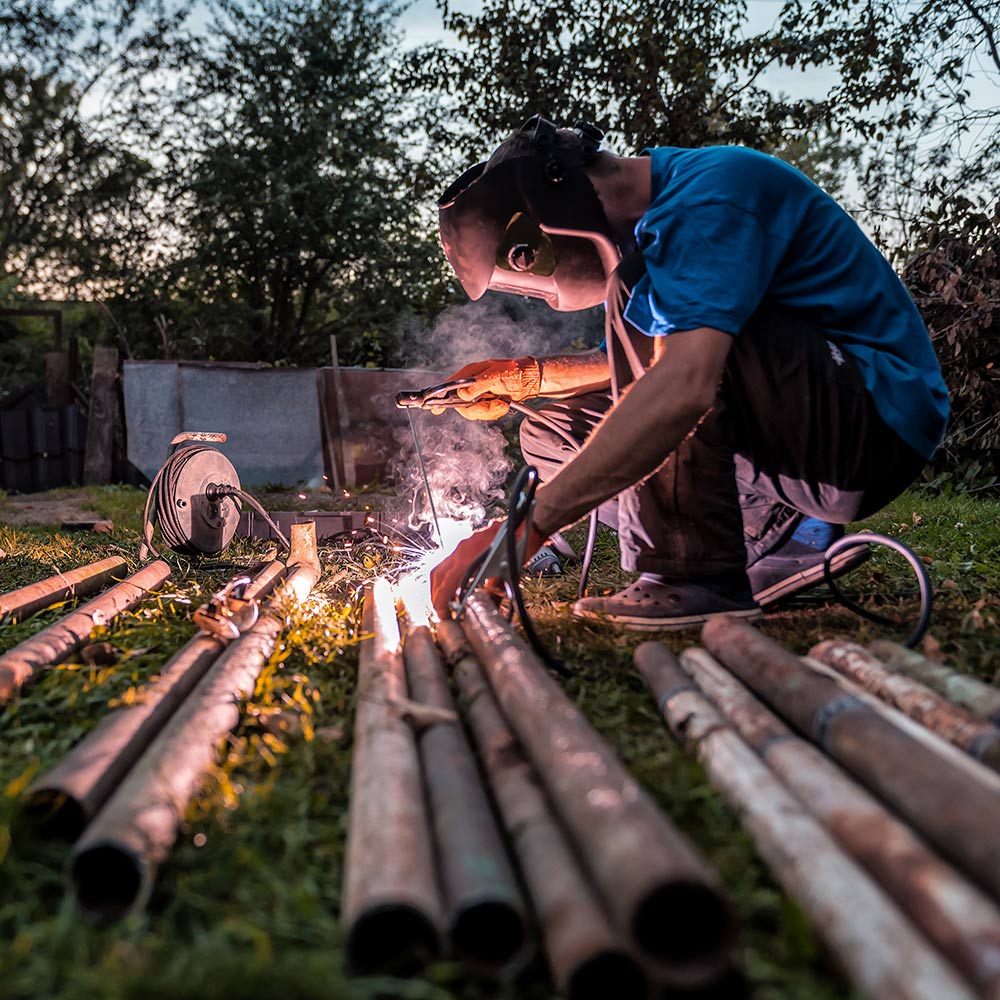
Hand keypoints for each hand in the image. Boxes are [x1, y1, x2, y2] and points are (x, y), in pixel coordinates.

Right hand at [430, 519, 546, 618]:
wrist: (525, 522)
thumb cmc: (519, 544)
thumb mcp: (509, 572)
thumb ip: (496, 589)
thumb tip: (491, 606)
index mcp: (468, 558)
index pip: (445, 583)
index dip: (440, 601)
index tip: (443, 614)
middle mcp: (461, 550)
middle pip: (438, 575)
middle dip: (436, 595)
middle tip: (442, 611)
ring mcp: (463, 545)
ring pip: (441, 567)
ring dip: (440, 585)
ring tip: (446, 601)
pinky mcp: (467, 543)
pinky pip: (449, 561)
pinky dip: (448, 576)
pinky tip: (456, 586)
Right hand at [431, 357, 540, 420]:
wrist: (529, 379)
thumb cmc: (513, 371)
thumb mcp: (496, 375)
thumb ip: (478, 385)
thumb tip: (462, 395)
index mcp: (469, 374)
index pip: (448, 386)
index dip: (439, 397)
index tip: (435, 409)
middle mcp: (470, 385)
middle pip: (460, 405)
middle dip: (478, 409)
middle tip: (494, 404)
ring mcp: (478, 396)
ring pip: (473, 412)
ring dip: (489, 411)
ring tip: (502, 403)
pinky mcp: (486, 404)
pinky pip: (484, 415)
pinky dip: (495, 412)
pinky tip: (504, 405)